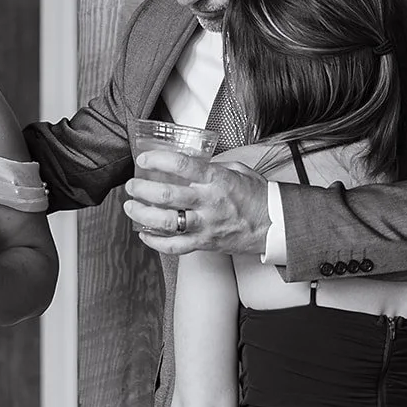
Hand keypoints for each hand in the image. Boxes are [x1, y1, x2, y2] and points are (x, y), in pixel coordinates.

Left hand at [124, 155, 268, 256]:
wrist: (275, 225)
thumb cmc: (256, 197)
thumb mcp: (237, 170)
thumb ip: (211, 166)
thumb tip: (189, 162)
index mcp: (217, 180)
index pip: (181, 166)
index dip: (158, 160)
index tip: (144, 159)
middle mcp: (209, 203)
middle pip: (166, 196)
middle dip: (142, 189)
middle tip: (132, 185)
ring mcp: (206, 225)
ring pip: (166, 222)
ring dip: (142, 214)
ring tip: (131, 206)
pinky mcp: (205, 243)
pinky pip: (175, 247)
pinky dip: (155, 242)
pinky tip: (145, 234)